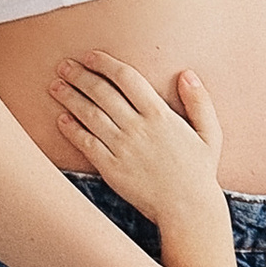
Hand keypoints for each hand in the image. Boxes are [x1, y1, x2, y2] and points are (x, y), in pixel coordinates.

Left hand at [52, 54, 224, 222]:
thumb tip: (187, 74)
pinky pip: (87, 144)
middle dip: (79, 75)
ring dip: (69, 97)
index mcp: (160, 115)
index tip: (90, 56)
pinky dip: (72, 130)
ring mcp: (122, 148)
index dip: (105, 63)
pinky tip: (61, 119)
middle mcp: (138, 128)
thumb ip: (199, 102)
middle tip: (64, 66)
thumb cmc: (199, 172)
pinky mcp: (111, 169)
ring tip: (55, 86)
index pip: (126, 78)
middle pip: (101, 92)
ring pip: (89, 115)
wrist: (187, 210)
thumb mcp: (210, 134)